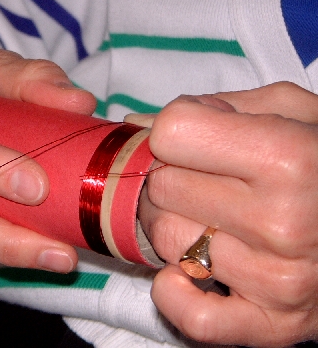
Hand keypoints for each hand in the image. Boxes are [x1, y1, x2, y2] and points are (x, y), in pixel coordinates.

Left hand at [135, 82, 317, 345]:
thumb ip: (216, 107)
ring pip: (165, 240)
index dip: (174, 129)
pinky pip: (191, 316)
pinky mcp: (273, 322)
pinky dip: (175, 291)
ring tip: (209, 216)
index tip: (193, 139)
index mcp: (286, 158)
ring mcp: (276, 279)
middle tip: (200, 177)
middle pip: (162, 187)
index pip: (171, 133)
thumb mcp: (291, 110)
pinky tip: (193, 268)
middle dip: (170, 174)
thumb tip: (138, 123)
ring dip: (174, 224)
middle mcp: (280, 222)